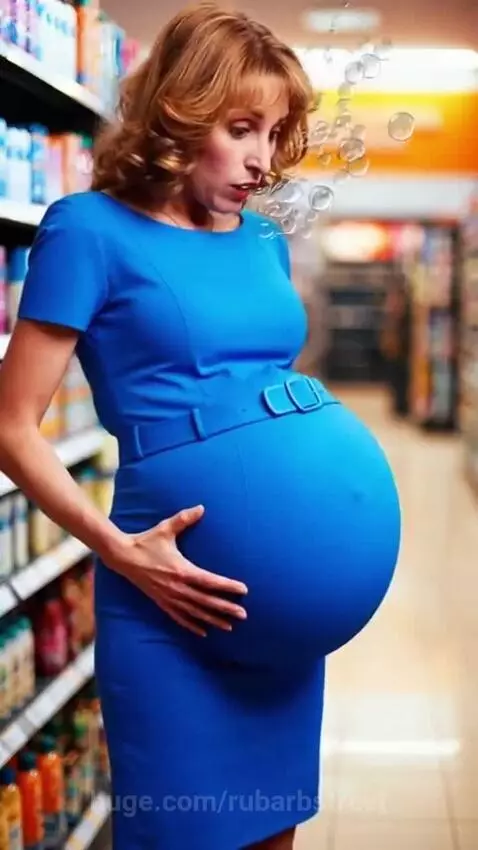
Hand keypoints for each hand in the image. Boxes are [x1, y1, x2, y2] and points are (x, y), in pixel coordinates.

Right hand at [108, 505, 247, 636]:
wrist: (122, 556)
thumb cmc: (146, 541)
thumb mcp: (165, 529)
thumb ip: (184, 519)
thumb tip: (201, 507)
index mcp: (181, 570)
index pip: (209, 581)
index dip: (227, 586)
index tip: (243, 589)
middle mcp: (176, 587)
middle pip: (206, 601)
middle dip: (225, 608)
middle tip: (243, 614)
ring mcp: (168, 597)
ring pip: (194, 612)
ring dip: (212, 619)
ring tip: (229, 626)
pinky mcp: (160, 601)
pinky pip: (179, 617)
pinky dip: (192, 625)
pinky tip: (203, 632)